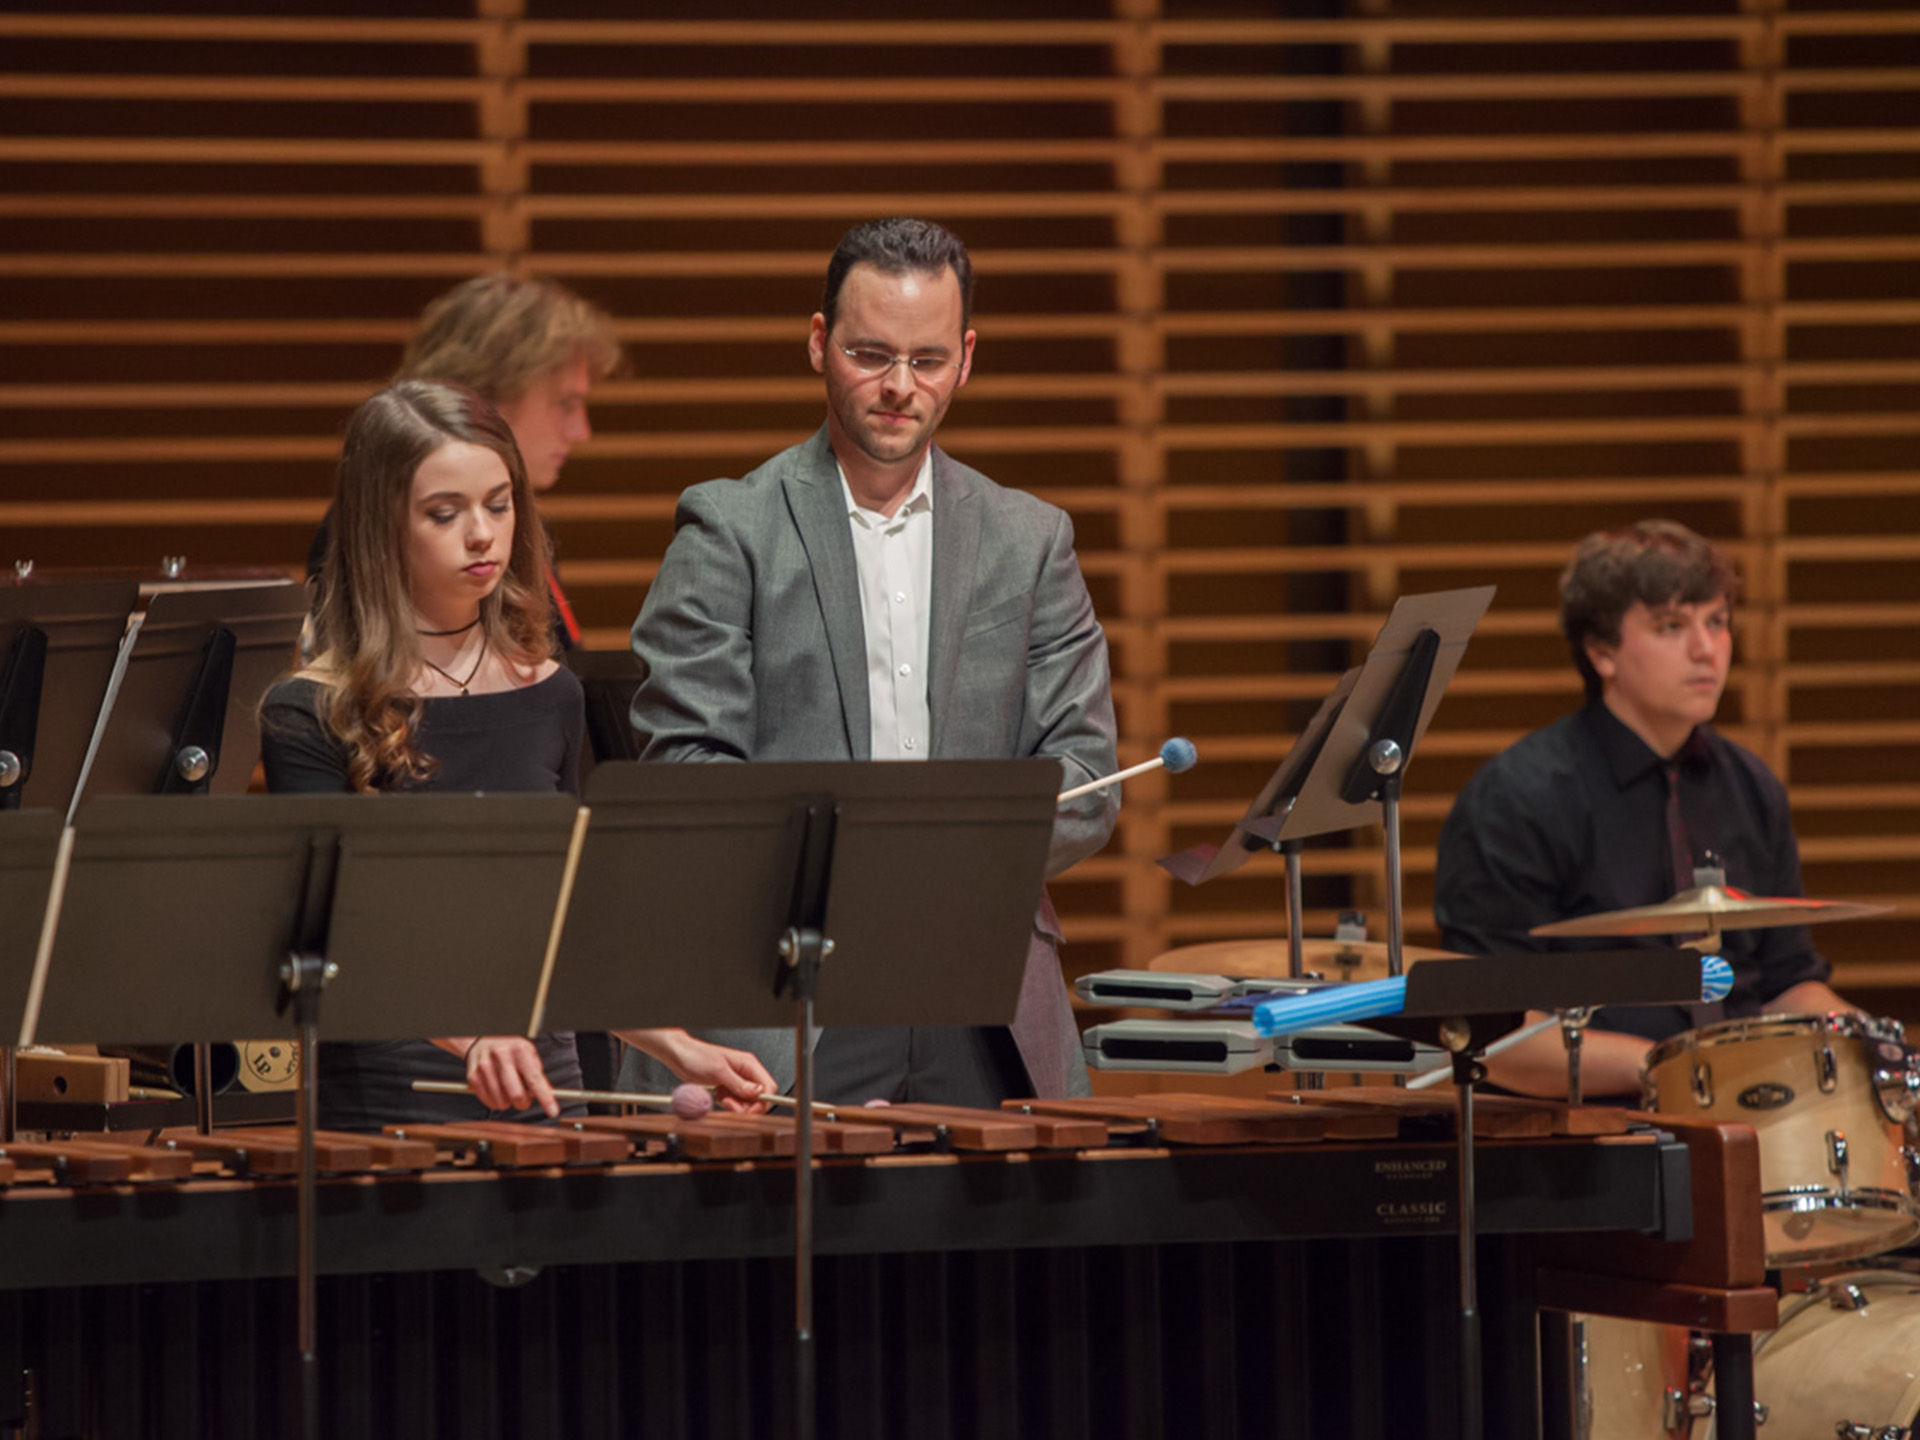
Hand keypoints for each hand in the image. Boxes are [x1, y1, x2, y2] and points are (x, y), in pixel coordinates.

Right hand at [461, 1035, 559, 1117]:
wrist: (480, 1042)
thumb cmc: (509, 1050)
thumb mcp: (528, 1053)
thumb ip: (537, 1073)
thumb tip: (548, 1093)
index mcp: (519, 1049)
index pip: (535, 1079)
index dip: (545, 1097)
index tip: (553, 1111)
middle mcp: (501, 1056)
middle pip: (516, 1094)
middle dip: (523, 1104)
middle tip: (524, 1101)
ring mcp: (485, 1067)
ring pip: (501, 1102)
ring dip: (508, 1103)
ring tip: (508, 1091)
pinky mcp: (473, 1077)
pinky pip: (488, 1102)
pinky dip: (496, 1102)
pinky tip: (497, 1090)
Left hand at [620, 1027, 778, 1112]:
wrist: (679, 1056)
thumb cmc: (696, 1056)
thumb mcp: (718, 1071)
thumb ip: (739, 1083)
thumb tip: (757, 1092)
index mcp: (748, 1064)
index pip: (768, 1086)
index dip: (762, 1101)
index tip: (750, 1109)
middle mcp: (745, 1073)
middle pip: (759, 1097)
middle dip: (747, 1106)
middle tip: (731, 1104)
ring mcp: (736, 1081)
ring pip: (747, 1102)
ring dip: (737, 1106)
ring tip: (723, 1099)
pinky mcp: (727, 1088)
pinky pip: (736, 1102)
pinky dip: (729, 1105)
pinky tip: (720, 1099)